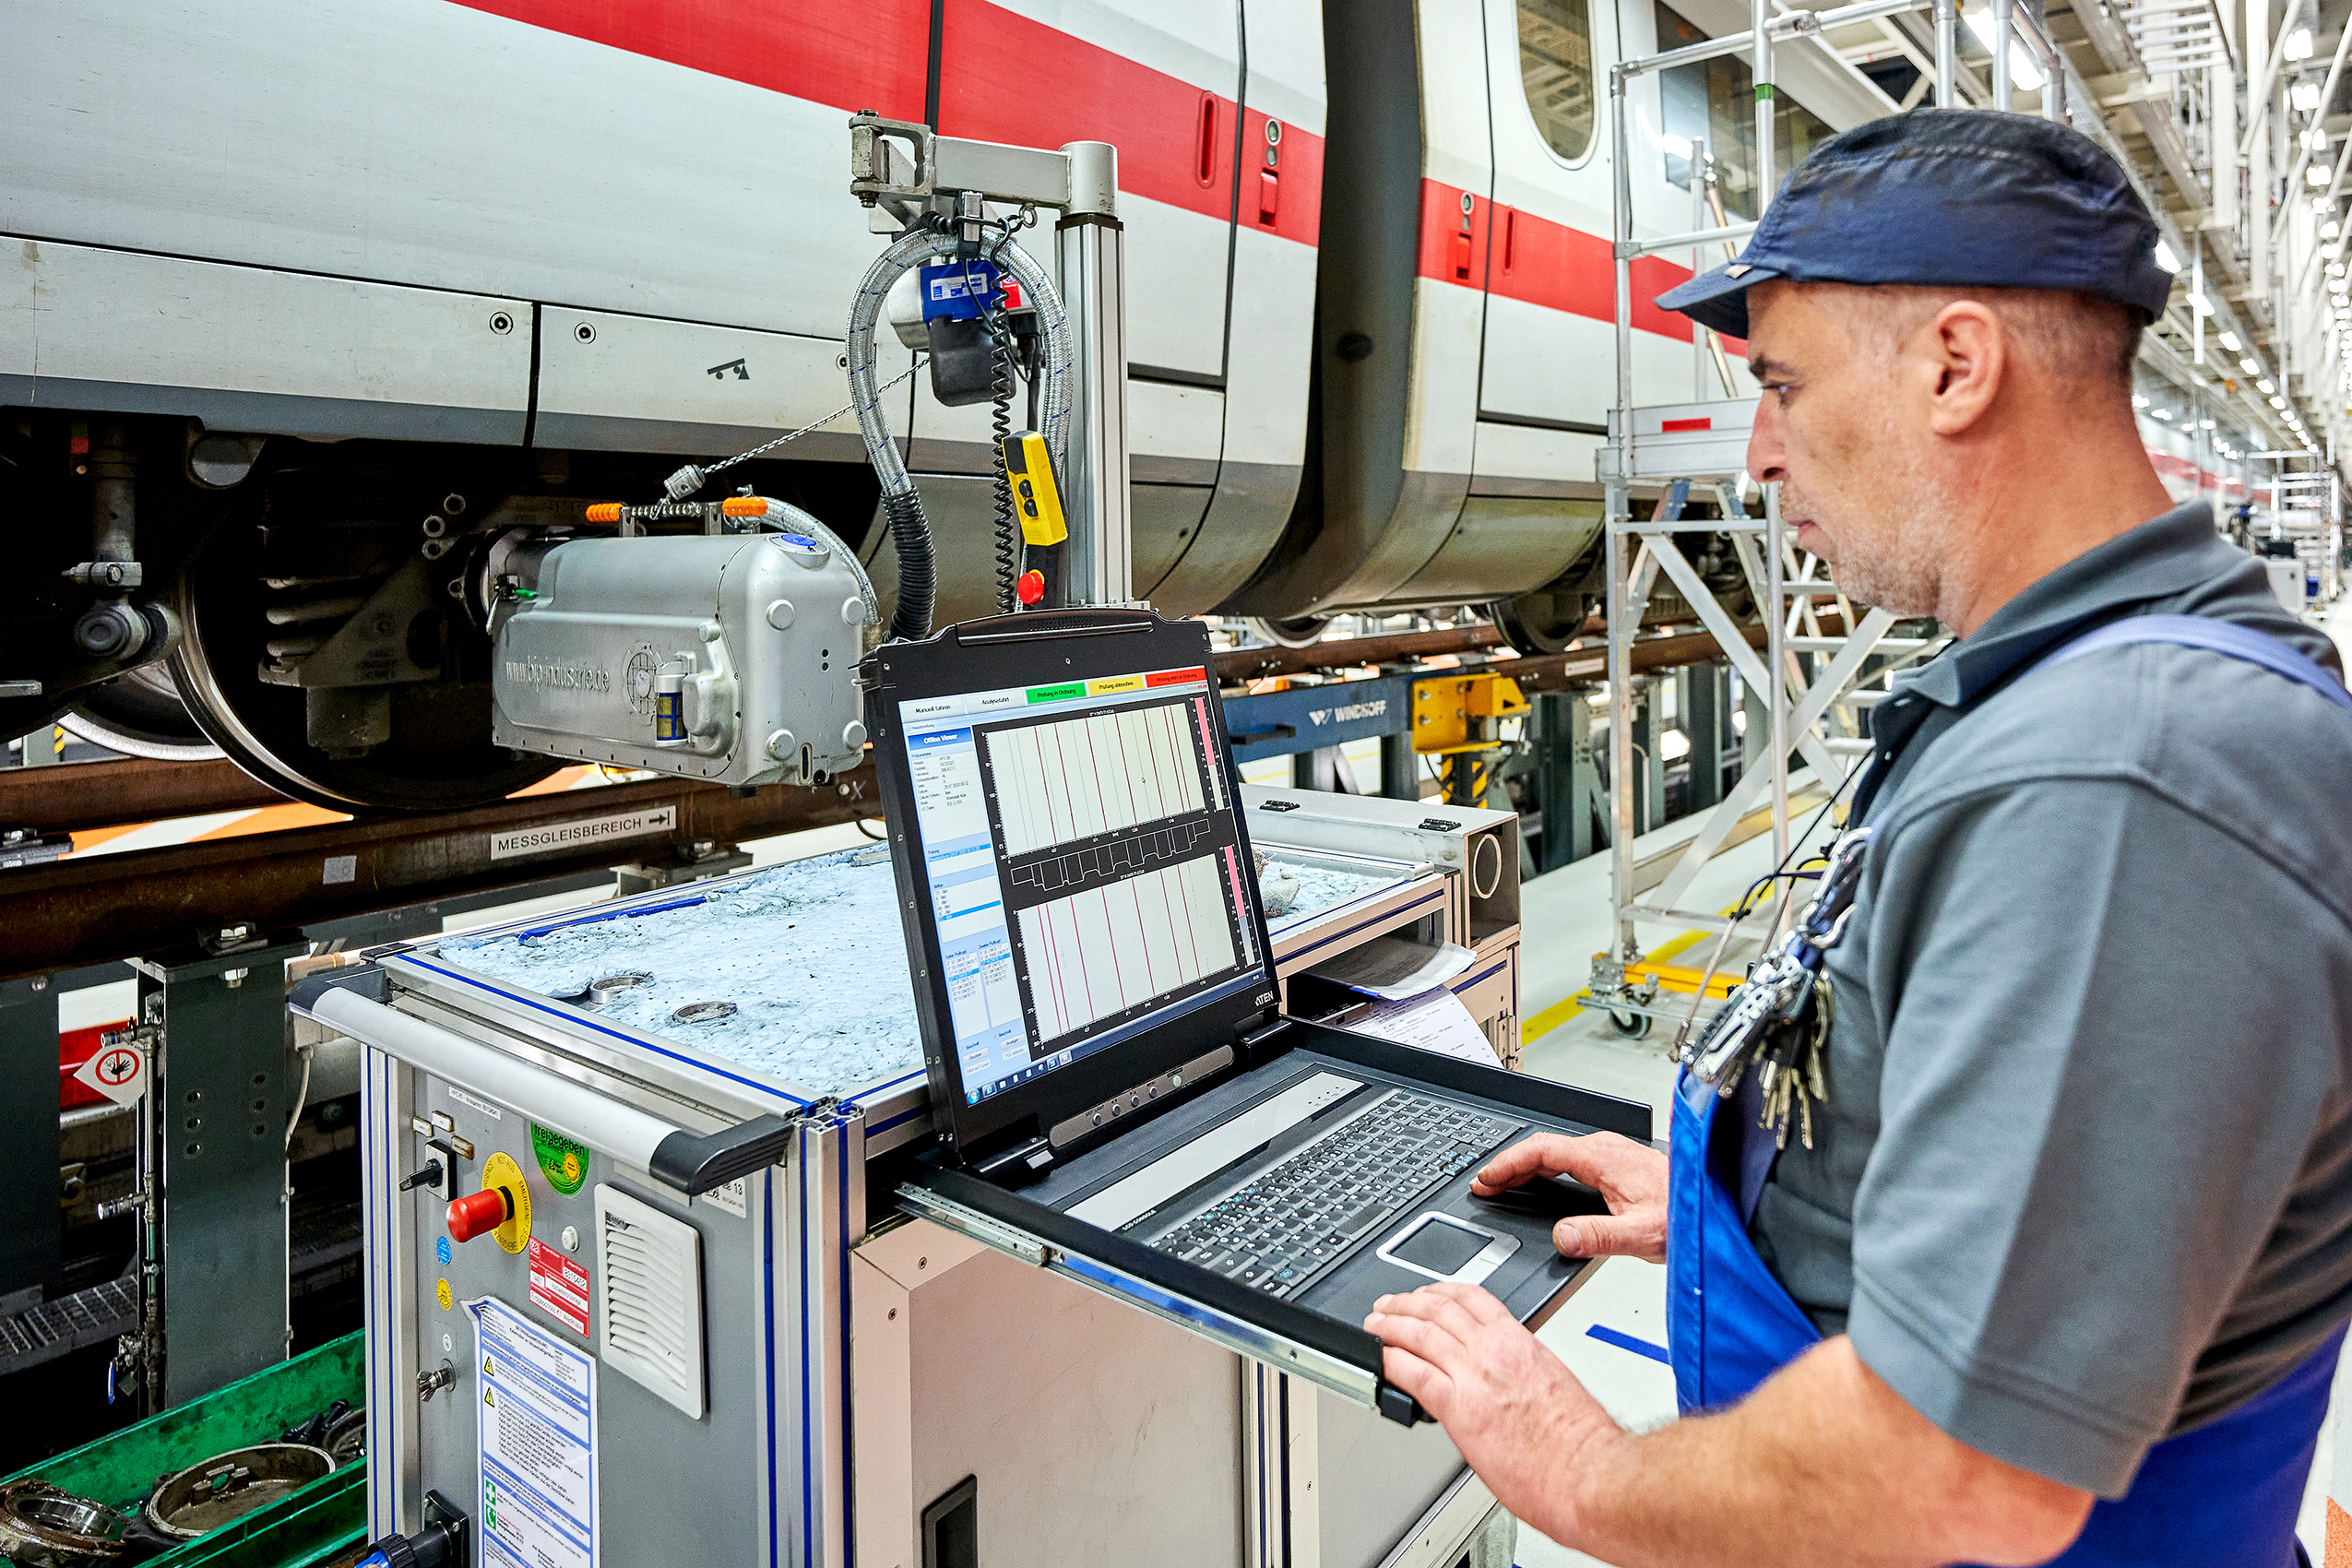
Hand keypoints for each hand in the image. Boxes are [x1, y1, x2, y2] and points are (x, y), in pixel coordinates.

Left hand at [1364, 1282, 1614, 1540]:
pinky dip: (1391, 1362)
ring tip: (1374, 1326)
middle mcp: (1495, 1351)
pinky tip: (1379, 1360)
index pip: (1474, 1298)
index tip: (1430, 1293)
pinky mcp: (1459, 1409)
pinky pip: (1414, 1374)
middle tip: (1389, 1305)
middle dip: (1407, 1303)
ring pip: (1420, 1333)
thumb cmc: (1582, 1443)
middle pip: (1439, 1309)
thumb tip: (1507, 1383)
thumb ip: (1524, 1374)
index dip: (1443, 1291)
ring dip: (1390, 1326)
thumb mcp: (1556, 1384)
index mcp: (1522, 1342)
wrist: (1591, 1475)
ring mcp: (1475, 1377)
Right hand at [1473, 1132, 1667, 1262]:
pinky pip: (1569, 1160)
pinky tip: (1540, 1184)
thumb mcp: (1641, 1234)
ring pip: (1556, 1153)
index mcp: (1602, 1157)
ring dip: (1526, 1167)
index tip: (1486, 1179)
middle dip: (1509, 1166)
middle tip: (1484, 1185)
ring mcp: (1611, 1154)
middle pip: (1543, 1149)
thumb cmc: (1686, 1215)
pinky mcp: (1617, 1164)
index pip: (1541, 1151)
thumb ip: (1598, 1236)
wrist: (1713, 1206)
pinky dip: (1545, 1170)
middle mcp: (1605, 1149)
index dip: (1507, 1165)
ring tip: (1504, 1184)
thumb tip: (1561, 1237)